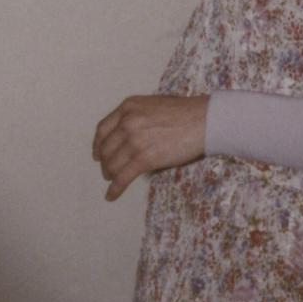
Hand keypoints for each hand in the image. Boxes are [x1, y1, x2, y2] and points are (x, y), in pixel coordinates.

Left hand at [92, 94, 208, 200]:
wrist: (204, 120)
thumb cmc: (185, 112)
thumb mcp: (153, 105)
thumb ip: (137, 117)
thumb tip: (129, 136)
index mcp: (128, 107)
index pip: (103, 129)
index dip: (98, 144)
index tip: (97, 154)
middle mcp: (127, 122)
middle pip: (106, 148)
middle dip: (105, 162)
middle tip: (107, 171)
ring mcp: (134, 140)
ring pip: (112, 164)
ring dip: (110, 175)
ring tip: (112, 181)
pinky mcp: (144, 158)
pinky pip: (122, 177)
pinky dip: (115, 189)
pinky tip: (111, 196)